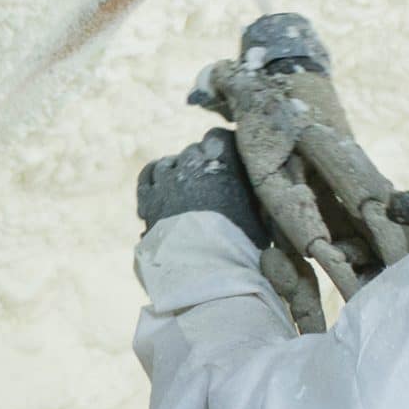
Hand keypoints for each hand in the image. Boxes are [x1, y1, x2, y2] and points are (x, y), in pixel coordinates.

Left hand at [136, 128, 269, 247]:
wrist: (206, 273)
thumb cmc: (240, 248)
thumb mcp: (261, 217)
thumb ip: (254, 193)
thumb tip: (257, 186)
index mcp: (224, 164)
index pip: (219, 136)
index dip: (224, 148)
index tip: (229, 161)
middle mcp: (193, 165)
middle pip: (194, 150)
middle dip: (203, 164)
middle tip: (211, 186)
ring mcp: (167, 181)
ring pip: (170, 162)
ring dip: (179, 172)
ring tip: (188, 192)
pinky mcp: (148, 200)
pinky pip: (148, 175)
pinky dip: (156, 176)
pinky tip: (163, 186)